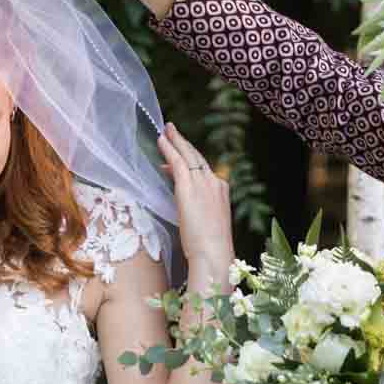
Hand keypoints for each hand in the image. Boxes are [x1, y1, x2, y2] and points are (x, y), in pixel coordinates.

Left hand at [156, 123, 232, 278]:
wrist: (213, 253)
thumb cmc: (210, 246)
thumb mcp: (206, 224)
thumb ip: (197, 210)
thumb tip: (184, 202)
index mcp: (221, 191)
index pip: (203, 170)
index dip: (189, 161)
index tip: (177, 157)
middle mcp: (214, 183)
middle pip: (197, 157)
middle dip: (184, 143)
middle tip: (172, 130)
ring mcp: (202, 183)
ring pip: (187, 155)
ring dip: (175, 141)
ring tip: (166, 130)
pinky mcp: (188, 187)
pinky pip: (177, 162)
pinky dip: (169, 149)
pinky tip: (162, 141)